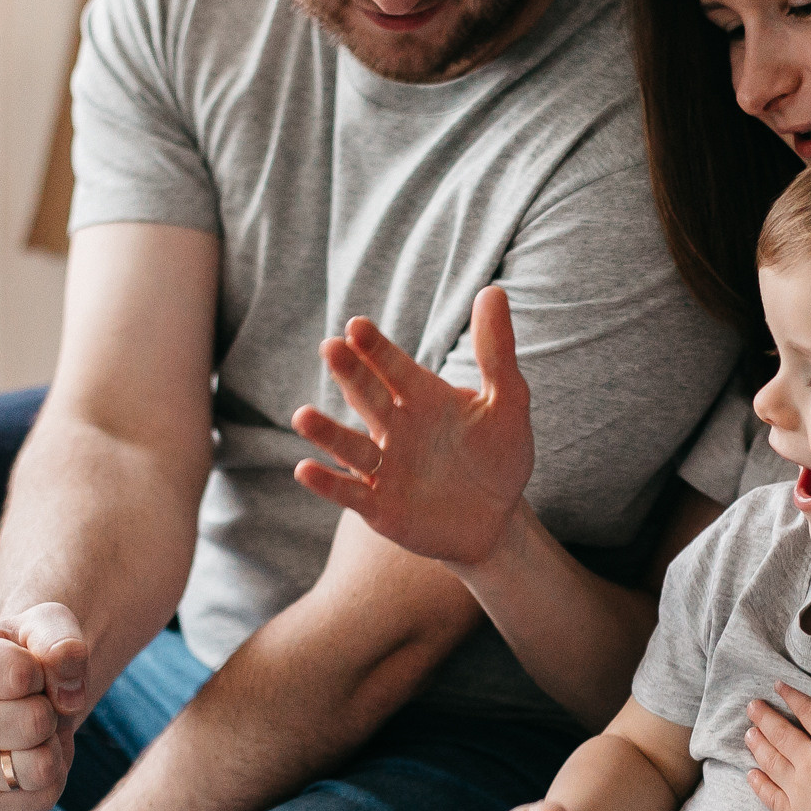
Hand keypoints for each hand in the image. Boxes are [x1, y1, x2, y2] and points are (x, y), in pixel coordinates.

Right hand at [0, 600, 88, 810]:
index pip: (21, 675)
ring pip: (40, 767)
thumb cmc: (26, 653)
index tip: (28, 670)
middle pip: (34, 722)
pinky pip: (42, 799)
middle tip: (31, 703)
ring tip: (30, 730)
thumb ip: (59, 639)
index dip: (44, 670)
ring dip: (53, 745)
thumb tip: (69, 695)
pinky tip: (27, 755)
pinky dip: (53, 775)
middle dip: (50, 709)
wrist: (14, 694)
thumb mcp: (44, 625)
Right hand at [291, 285, 534, 566]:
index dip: (376, 349)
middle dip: (351, 374)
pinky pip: (349, 493)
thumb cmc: (499, 456)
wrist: (496, 519)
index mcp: (422, 397)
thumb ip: (496, 352)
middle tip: (331, 348)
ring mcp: (383, 467)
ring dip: (326, 431)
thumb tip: (493, 291)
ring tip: (303, 416)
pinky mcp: (379, 507)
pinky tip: (304, 469)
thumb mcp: (507, 403)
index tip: (357, 327)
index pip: (394, 367)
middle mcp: (395, 427)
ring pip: (349, 446)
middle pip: (367, 396)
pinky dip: (327, 483)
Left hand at [743, 673, 810, 810]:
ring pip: (772, 762)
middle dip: (765, 718)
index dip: (792, 696)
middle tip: (751, 706)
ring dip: (758, 746)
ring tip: (747, 734)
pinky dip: (759, 785)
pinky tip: (751, 776)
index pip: (808, 711)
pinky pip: (771, 797)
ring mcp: (800, 789)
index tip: (777, 686)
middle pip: (782, 734)